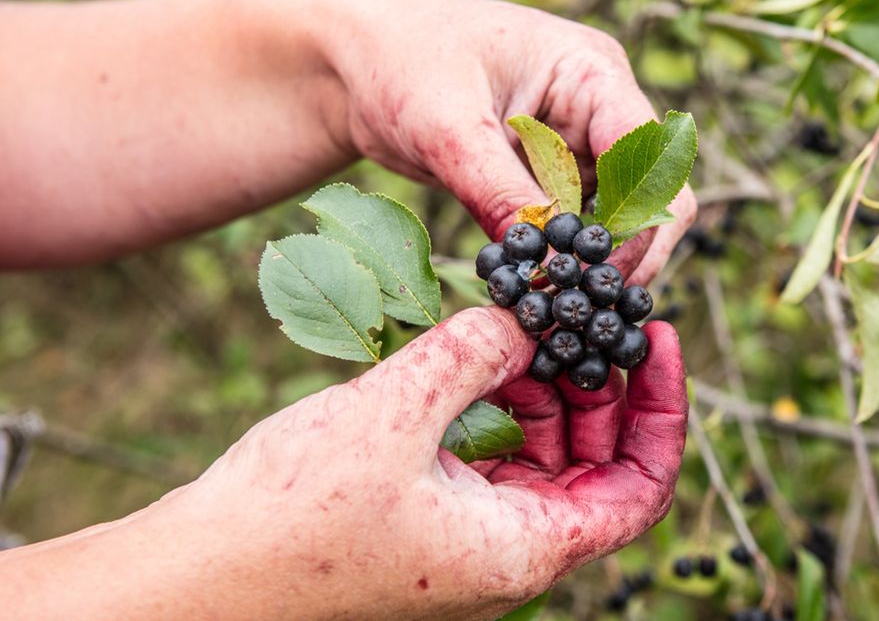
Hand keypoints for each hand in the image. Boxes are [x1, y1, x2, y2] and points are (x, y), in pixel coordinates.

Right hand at [137, 307, 685, 619]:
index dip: (662, 411)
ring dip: (544, 393)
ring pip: (542, 462)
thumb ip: (470, 354)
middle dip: (599, 388)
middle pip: (596, 468)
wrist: (195, 583)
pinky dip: (496, 409)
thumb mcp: (392, 414)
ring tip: (528, 326)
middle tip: (587, 316)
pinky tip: (477, 356)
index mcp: (523, 552)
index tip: (656, 339)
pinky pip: (489, 463)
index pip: (639, 488)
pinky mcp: (427, 524)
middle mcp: (507, 556)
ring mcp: (467, 543)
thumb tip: (522, 317)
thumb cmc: (288, 522)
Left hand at [310, 0, 696, 284]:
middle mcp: (597, 109)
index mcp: (591, 72)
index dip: (635, 223)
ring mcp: (576, 145)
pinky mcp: (549, 177)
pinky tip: (535, 292)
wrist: (353, 60)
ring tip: (554, 309)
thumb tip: (539, 265)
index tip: (595, 276)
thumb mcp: (447, 127)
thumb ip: (498, 192)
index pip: (645, 156)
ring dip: (590, 265)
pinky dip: (559, 261)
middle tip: (582, 311)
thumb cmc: (399, 61)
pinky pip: (573, 229)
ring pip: (615, 222)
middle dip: (622, 255)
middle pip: (648, 196)